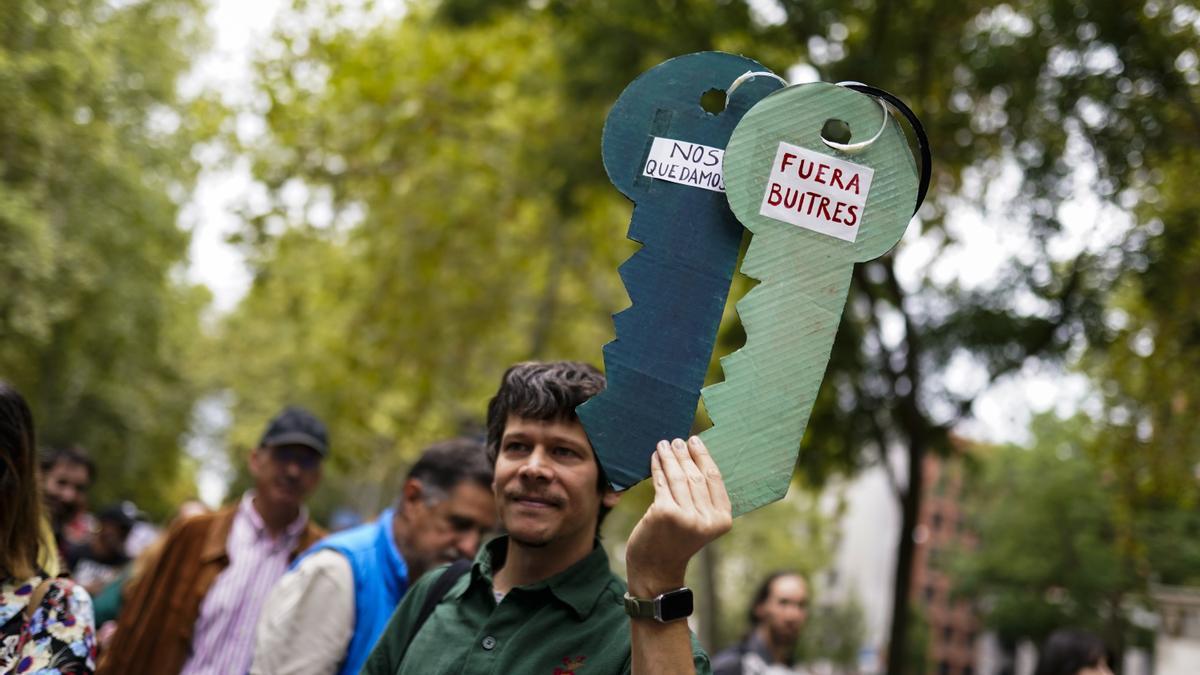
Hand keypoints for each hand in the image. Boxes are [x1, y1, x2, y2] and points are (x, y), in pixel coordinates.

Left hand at [625, 436, 731, 595]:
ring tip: (664, 444)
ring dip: (669, 457)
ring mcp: (686, 516)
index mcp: (722, 520)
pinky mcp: (665, 513)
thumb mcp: (698, 523)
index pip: (714, 479)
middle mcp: (707, 519)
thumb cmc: (676, 542)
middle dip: (685, 454)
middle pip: (696, 475)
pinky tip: (654, 458)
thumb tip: (694, 459)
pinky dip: (657, 467)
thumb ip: (702, 499)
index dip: (704, 457)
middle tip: (676, 440)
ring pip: (678, 477)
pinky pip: (661, 483)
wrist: (656, 569)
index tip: (695, 441)